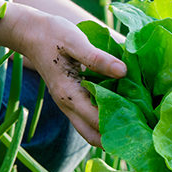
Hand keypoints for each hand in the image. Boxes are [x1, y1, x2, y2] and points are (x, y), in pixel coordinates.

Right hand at [8, 7, 126, 146]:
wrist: (29, 32)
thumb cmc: (52, 34)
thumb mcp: (75, 41)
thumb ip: (98, 58)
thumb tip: (123, 72)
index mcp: (69, 94)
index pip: (97, 121)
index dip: (118, 126)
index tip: (141, 126)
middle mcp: (67, 105)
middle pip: (93, 135)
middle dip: (115, 139)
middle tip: (140, 133)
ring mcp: (68, 105)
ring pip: (89, 130)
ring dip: (108, 132)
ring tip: (134, 126)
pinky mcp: (71, 100)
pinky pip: (87, 119)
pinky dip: (103, 121)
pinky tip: (121, 111)